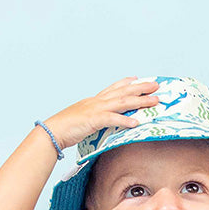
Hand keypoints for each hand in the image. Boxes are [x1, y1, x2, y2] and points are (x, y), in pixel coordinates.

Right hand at [44, 77, 160, 150]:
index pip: (113, 88)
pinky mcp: (93, 120)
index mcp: (93, 101)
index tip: (137, 78)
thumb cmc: (66, 129)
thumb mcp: (84, 121)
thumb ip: (95, 120)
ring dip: (139, 101)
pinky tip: (136, 122)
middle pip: (122, 92)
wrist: (53, 131)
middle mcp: (96, 102)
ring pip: (122, 103)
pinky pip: (112, 119)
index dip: (126, 83)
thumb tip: (102, 123)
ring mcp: (95, 109)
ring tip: (154, 101)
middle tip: (156, 85)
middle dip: (141, 88)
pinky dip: (124, 120)